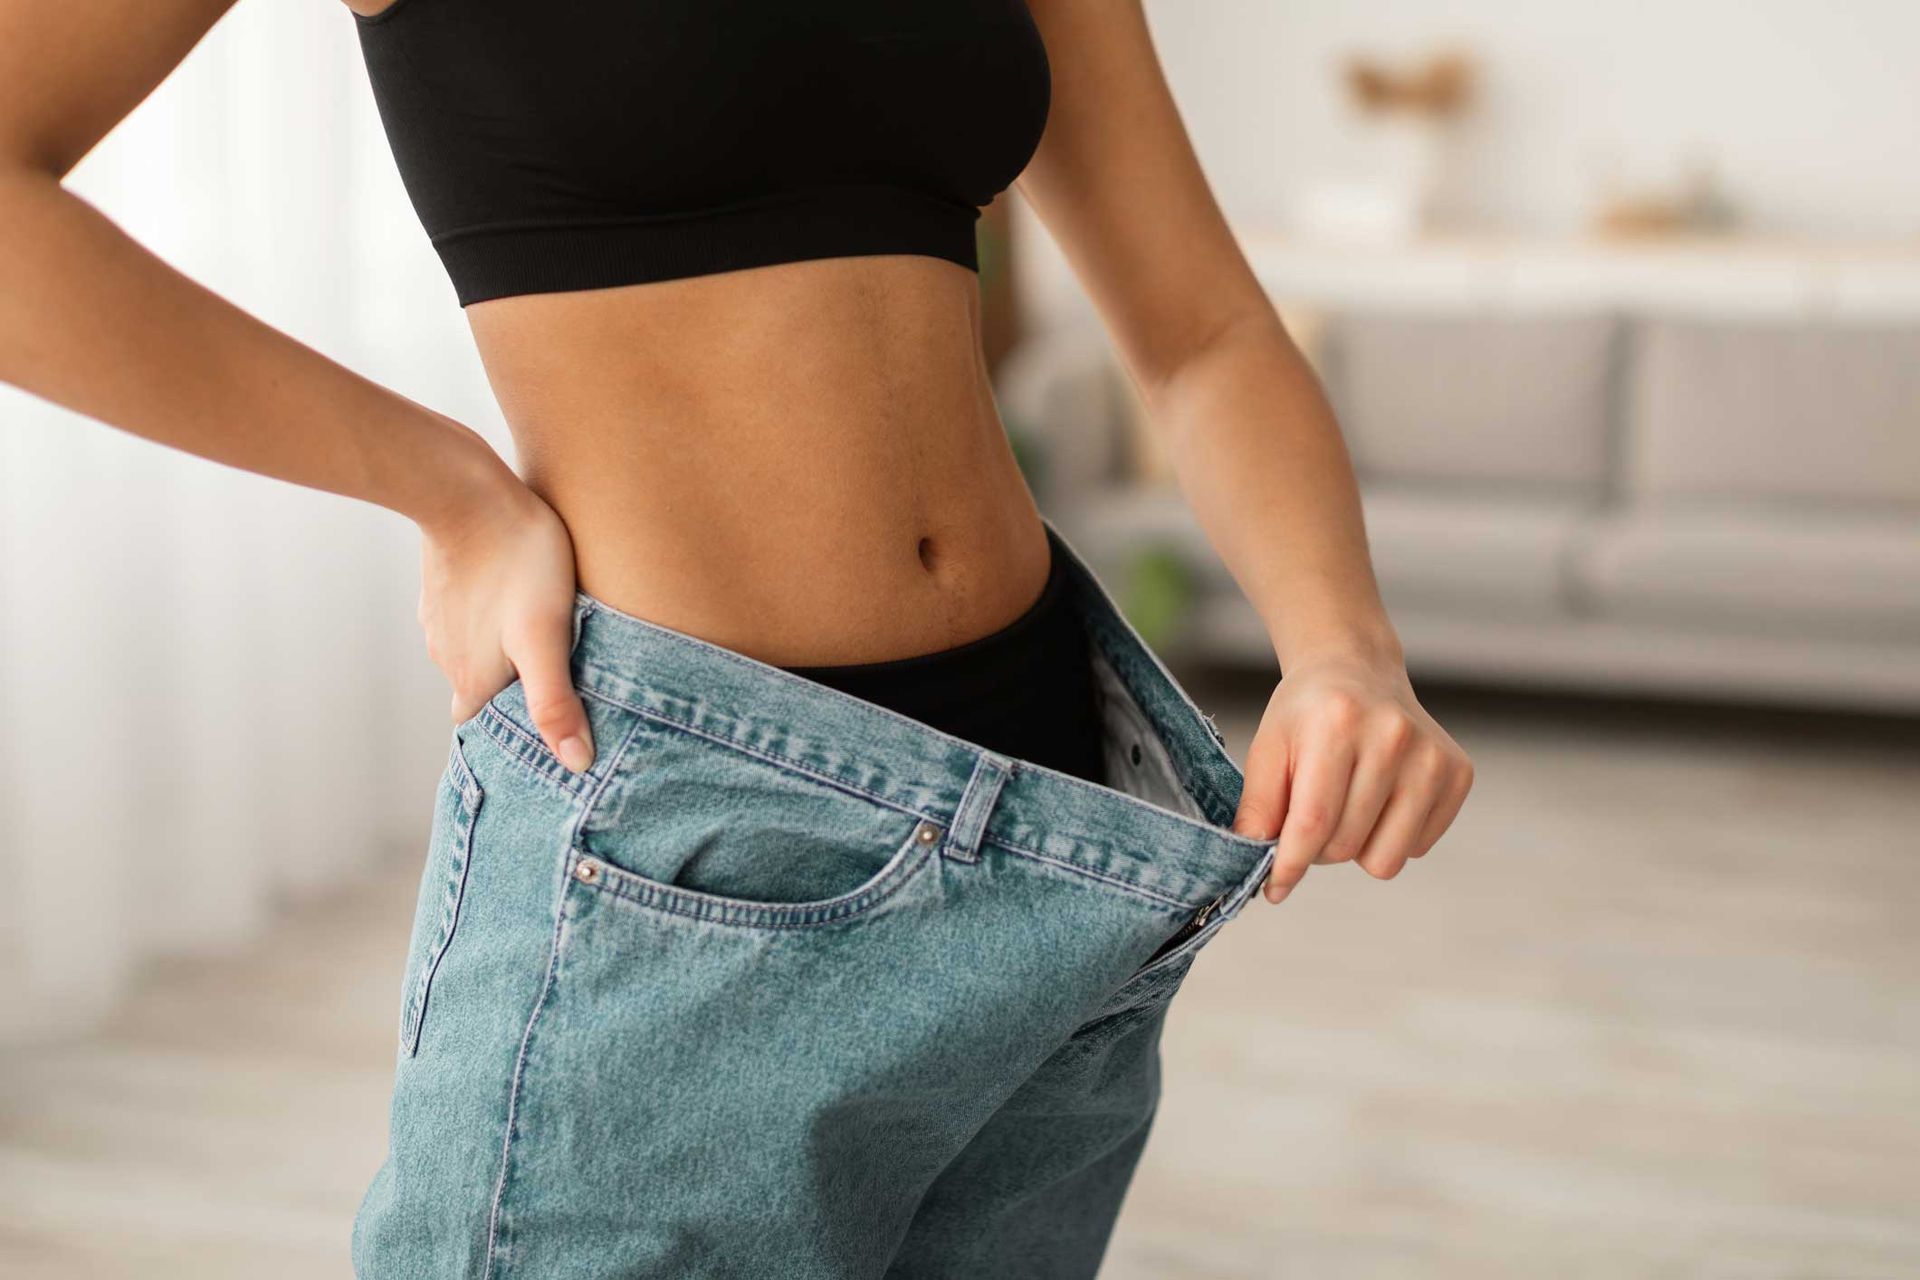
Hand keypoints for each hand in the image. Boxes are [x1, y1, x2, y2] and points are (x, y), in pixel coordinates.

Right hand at [417, 455, 594, 772]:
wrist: (468, 493)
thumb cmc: (517, 564)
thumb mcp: (546, 639)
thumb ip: (555, 703)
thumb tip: (576, 764)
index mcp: (471, 682)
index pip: (484, 729)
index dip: (510, 738)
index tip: (540, 737)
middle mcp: (447, 659)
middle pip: (481, 694)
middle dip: (513, 699)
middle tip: (555, 691)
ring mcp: (440, 622)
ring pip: (475, 656)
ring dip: (504, 658)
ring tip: (545, 646)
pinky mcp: (444, 589)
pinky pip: (470, 620)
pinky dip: (492, 623)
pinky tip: (519, 605)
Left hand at [1232, 653, 1472, 902]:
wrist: (1358, 670)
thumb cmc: (1308, 714)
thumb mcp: (1268, 747)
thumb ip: (1258, 806)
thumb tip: (1255, 860)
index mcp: (1338, 723)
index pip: (1313, 821)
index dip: (1289, 865)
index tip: (1274, 890)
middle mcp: (1393, 736)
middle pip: (1344, 845)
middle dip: (1317, 849)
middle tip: (1312, 817)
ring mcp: (1432, 755)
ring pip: (1386, 859)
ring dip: (1357, 848)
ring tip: (1348, 807)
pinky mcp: (1458, 773)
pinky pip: (1417, 848)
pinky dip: (1391, 837)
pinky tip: (1381, 798)